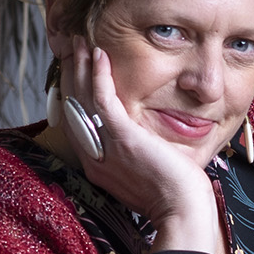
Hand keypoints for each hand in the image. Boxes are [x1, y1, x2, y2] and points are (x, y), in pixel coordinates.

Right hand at [58, 42, 225, 253]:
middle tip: (72, 47)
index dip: (72, 93)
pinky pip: (102, 99)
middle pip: (72, 106)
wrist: (182, 210)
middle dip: (71, 74)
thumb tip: (139, 138)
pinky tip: (99, 54)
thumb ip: (133, 153)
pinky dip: (99, 74)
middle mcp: (93, 155)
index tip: (76, 69)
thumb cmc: (172, 195)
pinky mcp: (122, 136)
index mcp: (97, 165)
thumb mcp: (144, 171)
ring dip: (81, 67)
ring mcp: (104, 146)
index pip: (76, 122)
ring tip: (80, 42)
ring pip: (82, 99)